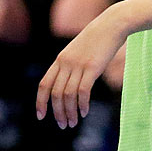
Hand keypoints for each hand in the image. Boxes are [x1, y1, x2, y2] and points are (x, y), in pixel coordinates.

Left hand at [36, 5, 127, 127]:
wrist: (110, 25)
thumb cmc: (96, 41)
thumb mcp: (77, 53)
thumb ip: (70, 67)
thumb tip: (68, 85)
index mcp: (59, 61)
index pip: (44, 85)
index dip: (40, 102)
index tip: (41, 116)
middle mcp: (65, 63)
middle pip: (55, 94)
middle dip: (57, 112)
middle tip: (63, 125)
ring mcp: (78, 65)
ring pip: (68, 95)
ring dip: (69, 112)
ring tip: (73, 122)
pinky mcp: (92, 67)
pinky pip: (83, 90)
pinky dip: (82, 104)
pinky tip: (84, 112)